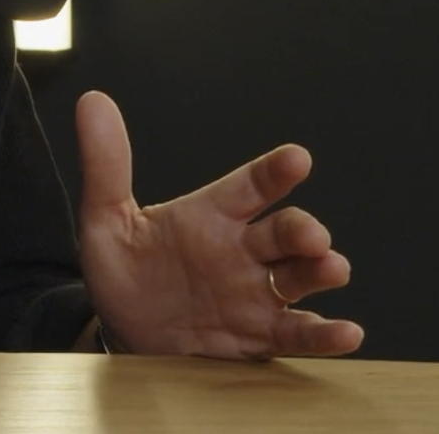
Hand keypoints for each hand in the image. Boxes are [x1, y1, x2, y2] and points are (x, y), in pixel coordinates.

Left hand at [74, 90, 364, 358]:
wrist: (121, 331)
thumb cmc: (124, 270)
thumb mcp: (105, 220)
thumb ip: (105, 165)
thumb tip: (93, 102)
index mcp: (211, 216)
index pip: (250, 186)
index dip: (274, 172)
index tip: (297, 159)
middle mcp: (242, 251)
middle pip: (284, 232)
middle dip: (303, 230)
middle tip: (310, 235)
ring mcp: (256, 293)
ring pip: (300, 276)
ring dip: (320, 271)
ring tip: (331, 268)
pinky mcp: (259, 336)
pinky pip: (297, 333)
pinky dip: (324, 334)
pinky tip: (346, 332)